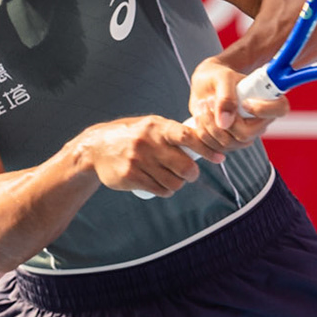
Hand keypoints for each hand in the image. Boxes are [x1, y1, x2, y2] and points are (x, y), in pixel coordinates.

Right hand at [80, 115, 222, 197]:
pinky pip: (159, 190)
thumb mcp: (151, 126)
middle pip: (185, 167)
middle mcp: (149, 142)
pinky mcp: (131, 176)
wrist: (97, 147)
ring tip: (170, 178)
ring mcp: (139, 160)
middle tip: (189, 174)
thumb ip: (173, 133)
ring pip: (173, 183)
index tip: (219, 158)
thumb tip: (204, 143)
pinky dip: (164, 191)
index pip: (187, 136)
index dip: (206, 148)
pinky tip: (160, 185)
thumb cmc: (131, 135)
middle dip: (191, 174)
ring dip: (177, 184)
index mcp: (157, 127)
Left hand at [189, 60, 286, 154]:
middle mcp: (259, 123)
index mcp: (268, 101)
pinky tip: (199, 117)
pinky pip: (214, 148)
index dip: (263, 109)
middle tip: (208, 101)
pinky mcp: (229, 143)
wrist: (208, 84)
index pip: (279, 109)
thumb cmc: (220, 77)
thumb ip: (226, 98)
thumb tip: (224, 123)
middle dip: (221, 121)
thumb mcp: (222, 78)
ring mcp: (244, 136)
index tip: (244, 101)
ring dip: (207, 125)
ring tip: (202, 104)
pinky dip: (202, 133)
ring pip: (227, 144)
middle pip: (246, 135)